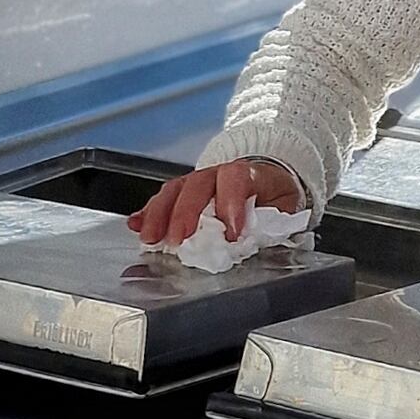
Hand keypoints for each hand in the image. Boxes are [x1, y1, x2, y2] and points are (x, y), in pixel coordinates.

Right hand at [131, 158, 302, 248]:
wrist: (269, 178)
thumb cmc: (274, 196)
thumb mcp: (284, 208)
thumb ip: (272, 224)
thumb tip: (262, 244)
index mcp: (248, 174)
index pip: (236, 179)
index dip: (230, 203)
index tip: (231, 233)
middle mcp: (218, 174)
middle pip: (197, 185)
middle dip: (185, 212)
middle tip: (178, 239)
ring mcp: (198, 182)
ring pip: (174, 190)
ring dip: (159, 214)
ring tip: (149, 238)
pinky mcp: (183, 193)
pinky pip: (163, 199)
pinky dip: (147, 213)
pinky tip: (135, 225)